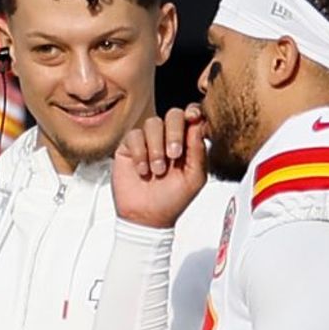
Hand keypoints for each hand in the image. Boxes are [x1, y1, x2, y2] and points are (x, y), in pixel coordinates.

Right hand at [113, 104, 207, 228]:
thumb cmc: (172, 199)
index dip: (194, 112)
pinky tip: (143, 170)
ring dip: (156, 147)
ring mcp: (148, 141)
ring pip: (153, 123)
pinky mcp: (129, 146)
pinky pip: (134, 135)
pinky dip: (140, 153)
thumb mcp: (194, 178)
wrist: (147, 217)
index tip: (194, 117)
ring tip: (157, 170)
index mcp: (188, 142)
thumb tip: (199, 125)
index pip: (192, 118)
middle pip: (173, 115)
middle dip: (175, 132)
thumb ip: (199, 152)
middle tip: (174, 154)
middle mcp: (168, 137)